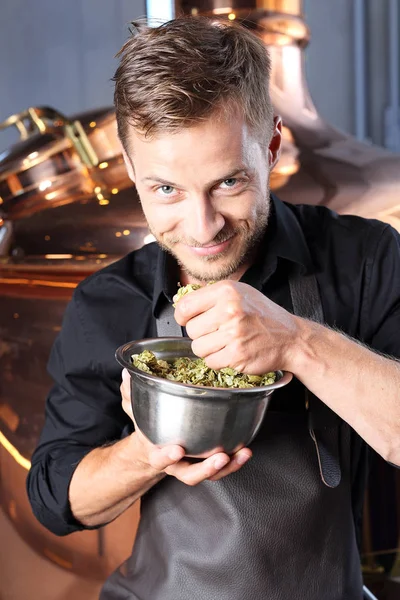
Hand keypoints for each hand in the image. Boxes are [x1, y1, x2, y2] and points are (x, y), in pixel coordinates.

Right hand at [120, 368, 251, 484]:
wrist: (153, 448)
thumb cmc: (148, 427)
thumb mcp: (136, 411)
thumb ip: (131, 394)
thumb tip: (127, 373)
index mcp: (157, 453)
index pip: (159, 459)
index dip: (166, 456)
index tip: (176, 449)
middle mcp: (177, 464)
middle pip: (190, 474)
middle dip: (206, 468)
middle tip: (220, 457)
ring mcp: (194, 465)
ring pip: (211, 474)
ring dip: (228, 466)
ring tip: (240, 454)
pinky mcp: (209, 462)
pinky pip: (223, 467)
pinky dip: (236, 461)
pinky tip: (245, 450)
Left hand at [174, 280, 299, 373]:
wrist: (290, 338)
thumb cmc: (263, 315)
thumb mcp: (240, 293)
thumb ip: (212, 296)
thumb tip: (182, 305)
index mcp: (226, 291)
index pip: (185, 306)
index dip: (182, 316)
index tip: (187, 319)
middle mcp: (229, 310)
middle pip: (190, 329)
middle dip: (200, 334)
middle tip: (217, 332)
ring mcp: (233, 334)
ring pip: (198, 348)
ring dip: (208, 349)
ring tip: (225, 342)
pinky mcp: (236, 355)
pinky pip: (210, 362)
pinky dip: (218, 361)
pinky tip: (231, 352)